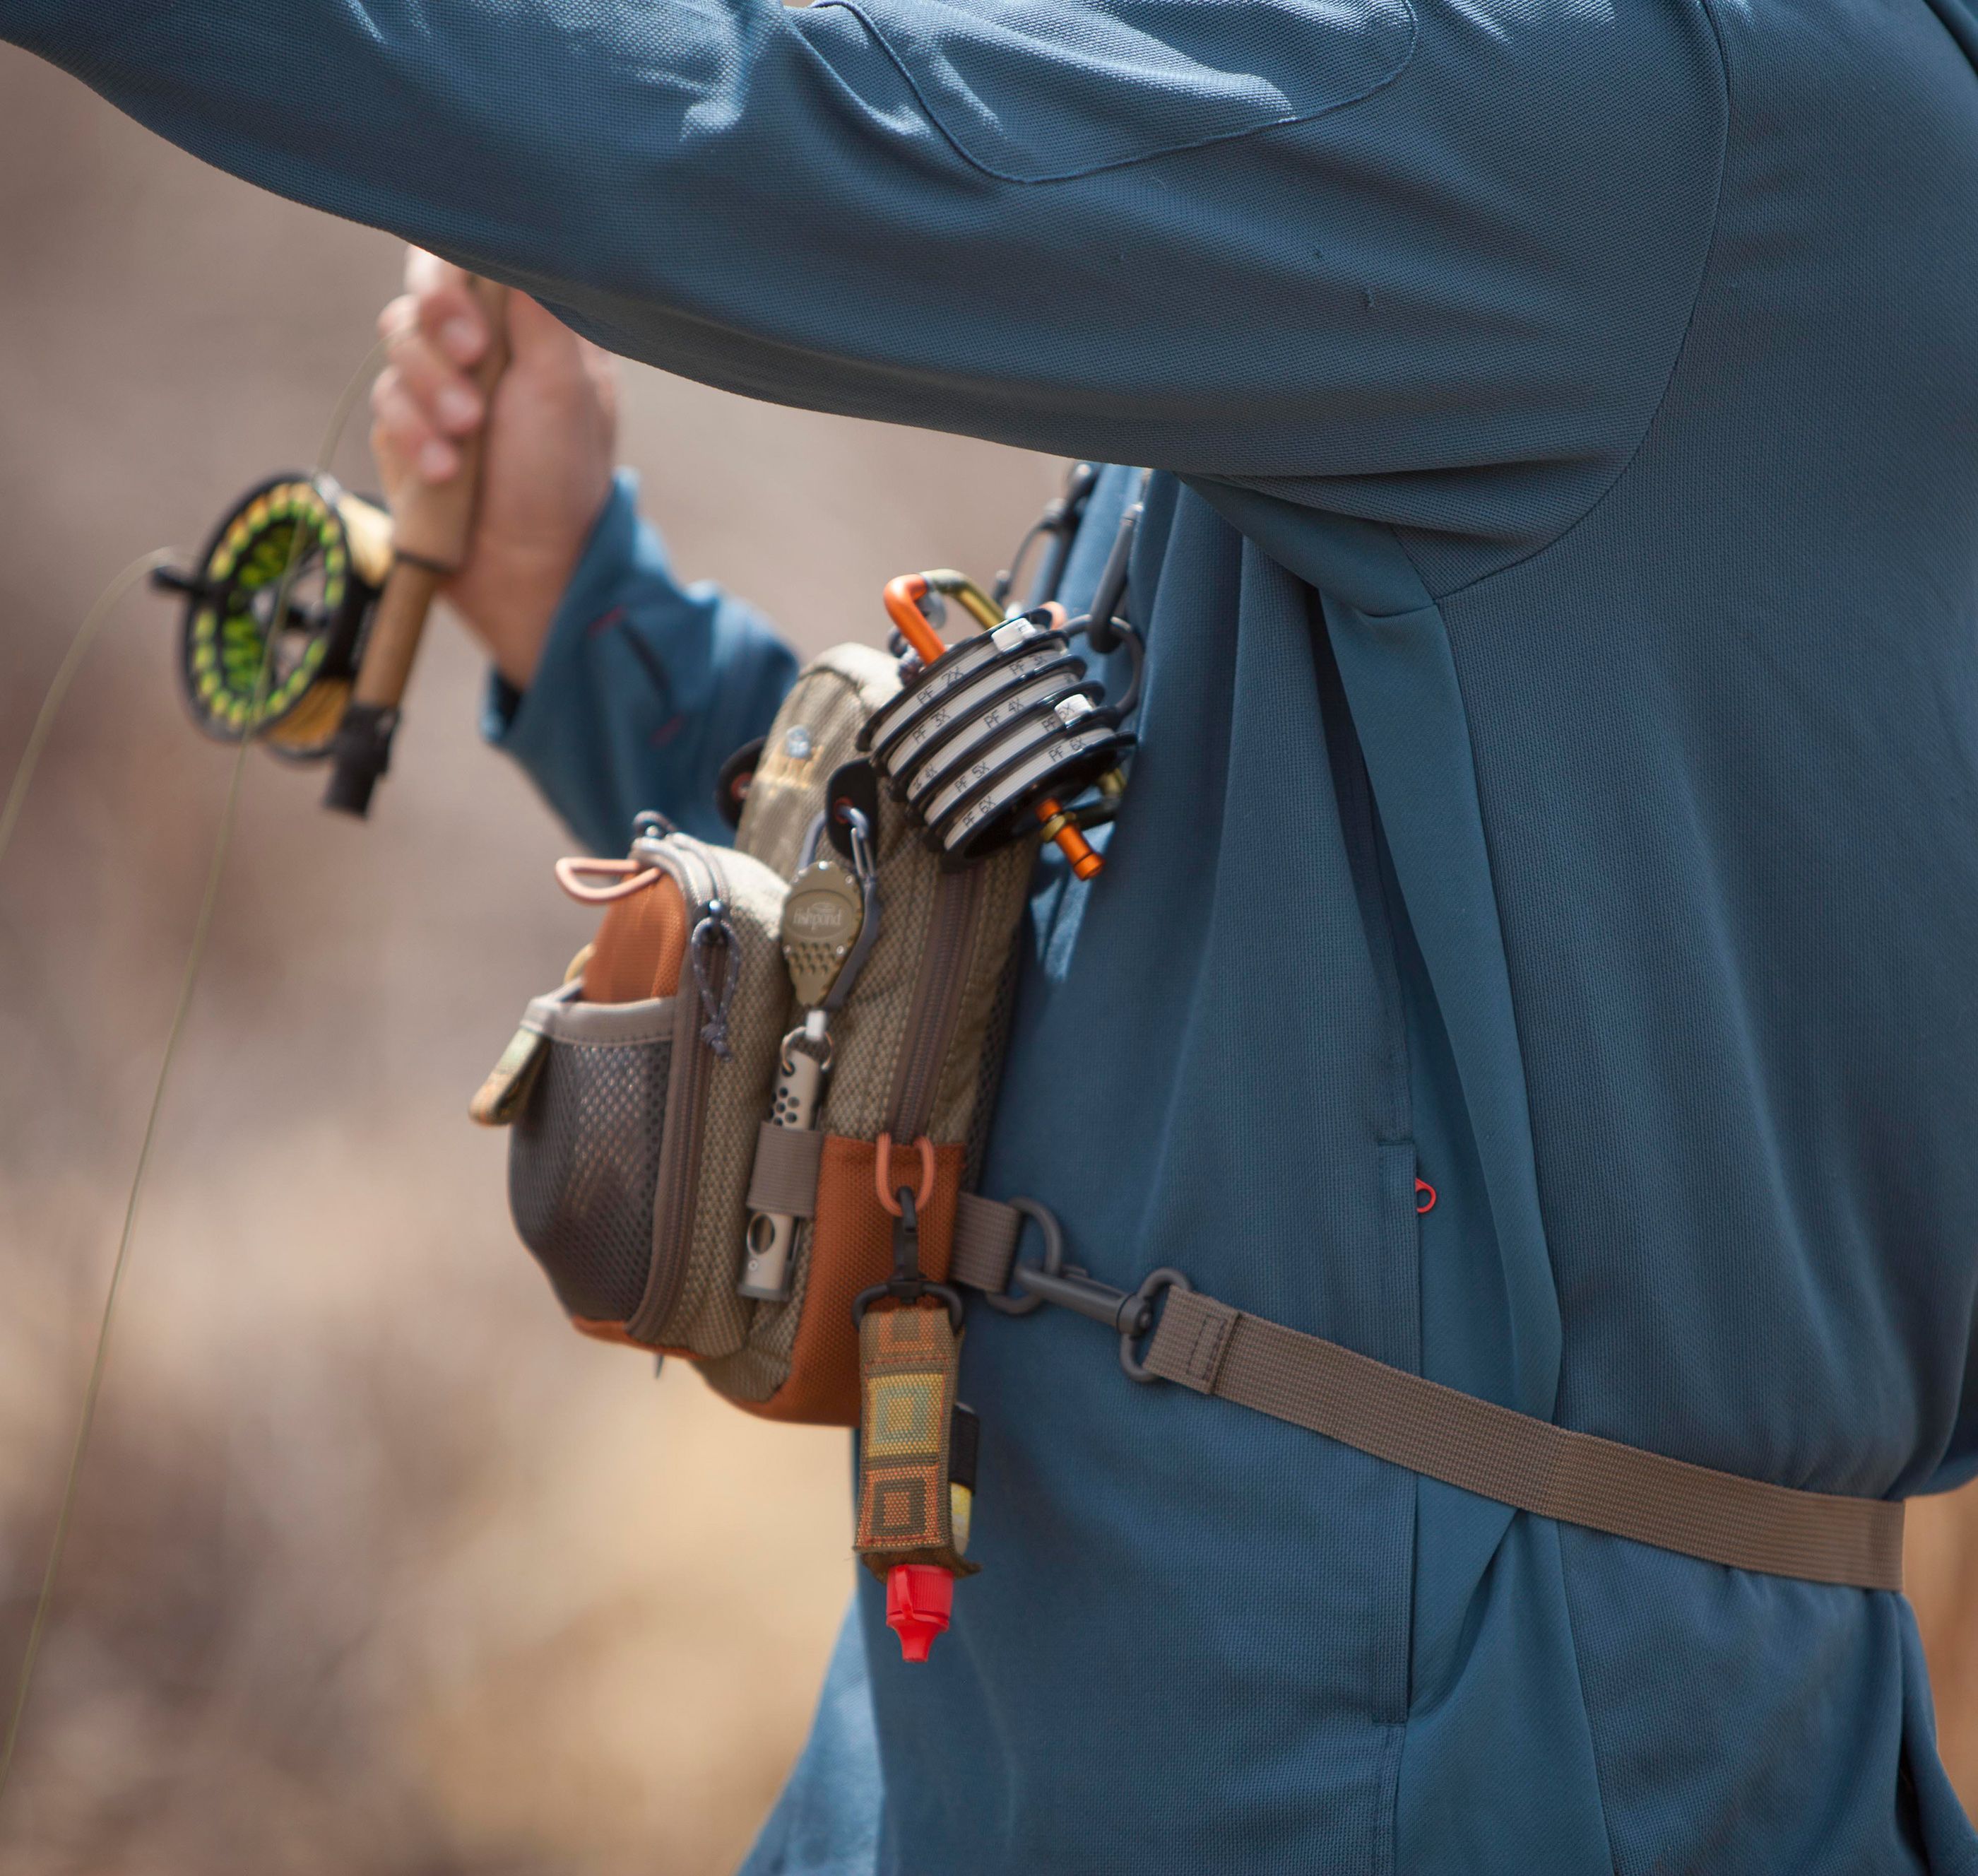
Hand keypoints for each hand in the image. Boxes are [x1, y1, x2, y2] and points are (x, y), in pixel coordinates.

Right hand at [370, 248, 618, 688]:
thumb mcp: (567, 386)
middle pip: (424, 292)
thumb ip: (539, 306)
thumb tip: (523, 224)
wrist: (531, 574)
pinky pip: (384, 403)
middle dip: (439, 324)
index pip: (476, 257)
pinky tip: (443, 471)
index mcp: (533, 327)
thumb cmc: (563, 479)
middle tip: (470, 359)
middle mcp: (485, 348)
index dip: (456, 265)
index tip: (472, 299)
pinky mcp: (407, 431)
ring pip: (397, 346)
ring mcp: (441, 388)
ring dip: (429, 389)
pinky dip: (412, 434)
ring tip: (467, 435)